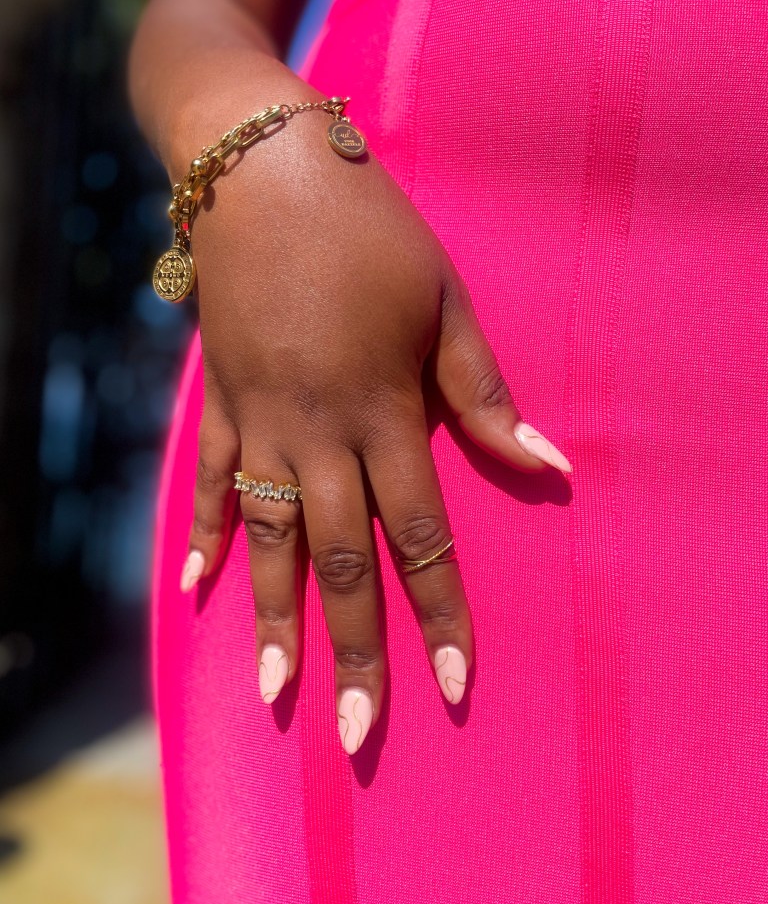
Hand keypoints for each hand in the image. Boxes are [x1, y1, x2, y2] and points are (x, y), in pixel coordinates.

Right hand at [177, 105, 571, 753]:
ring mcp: (259, 420)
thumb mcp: (444, 302)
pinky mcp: (219, 400)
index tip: (456, 683)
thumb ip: (484, 394)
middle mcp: (317, 432)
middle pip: (341, 561)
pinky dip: (200, 535)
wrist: (263, 171)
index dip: (442, 612)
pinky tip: (195, 590)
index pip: (420, 534)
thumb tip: (548, 464)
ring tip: (277, 693)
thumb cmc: (370, 230)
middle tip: (359, 732)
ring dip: (276, 619)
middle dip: (355, 651)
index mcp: (383, 411)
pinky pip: (207, 480)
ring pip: (270, 539)